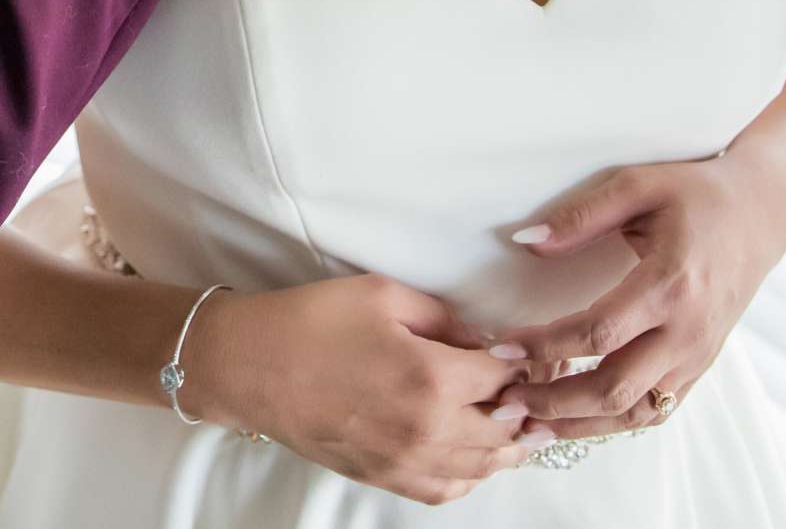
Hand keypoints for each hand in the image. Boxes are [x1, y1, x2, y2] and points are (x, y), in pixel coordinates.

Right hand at [180, 273, 555, 505]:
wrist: (249, 366)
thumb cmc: (311, 321)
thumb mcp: (383, 295)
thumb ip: (444, 317)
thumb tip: (481, 340)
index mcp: (433, 376)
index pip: (504, 378)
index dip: (521, 364)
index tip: (528, 354)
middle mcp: (428, 428)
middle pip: (504, 430)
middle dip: (526, 411)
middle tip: (536, 395)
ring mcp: (406, 460)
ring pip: (482, 467)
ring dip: (508, 449)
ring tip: (519, 430)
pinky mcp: (383, 477)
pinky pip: (445, 490)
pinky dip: (470, 477)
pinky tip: (473, 458)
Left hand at [491, 156, 785, 440]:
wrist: (760, 211)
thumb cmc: (696, 193)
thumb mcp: (638, 185)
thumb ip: (580, 216)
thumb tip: (525, 241)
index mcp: (670, 285)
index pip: (598, 333)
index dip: (544, 346)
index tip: (500, 350)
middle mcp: (687, 331)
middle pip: (614, 387)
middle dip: (553, 402)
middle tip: (503, 403)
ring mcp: (697, 355)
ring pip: (635, 412)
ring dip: (579, 426)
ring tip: (529, 428)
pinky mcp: (700, 366)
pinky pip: (656, 410)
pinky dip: (613, 423)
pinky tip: (575, 421)